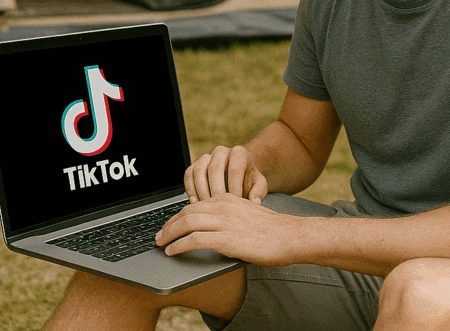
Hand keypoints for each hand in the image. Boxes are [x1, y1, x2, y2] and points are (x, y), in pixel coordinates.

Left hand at [155, 193, 299, 265]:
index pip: (195, 204)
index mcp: (228, 198)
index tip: (170, 225)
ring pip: (186, 223)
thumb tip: (215, 230)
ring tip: (161, 244)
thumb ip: (231, 217)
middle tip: (159, 235)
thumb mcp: (248, 215)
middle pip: (186, 212)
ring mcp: (224, 221)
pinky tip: (173, 251)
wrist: (291, 235)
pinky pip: (194, 239)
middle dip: (169, 224)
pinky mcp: (226, 238)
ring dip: (169, 234)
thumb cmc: (274, 230)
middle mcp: (224, 206)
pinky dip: (179, 245)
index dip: (178, 216)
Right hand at [184, 145, 267, 203]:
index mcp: (239, 153)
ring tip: (206, 206)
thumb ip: (259, 192)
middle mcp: (221, 152)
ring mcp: (206, 157)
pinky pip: (188, 174)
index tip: (235, 203)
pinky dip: (190, 189)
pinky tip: (195, 202)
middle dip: (216, 190)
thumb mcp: (259, 185)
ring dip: (201, 190)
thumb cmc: (248, 181)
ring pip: (199, 170)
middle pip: (215, 169)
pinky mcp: (195, 165)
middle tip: (218, 207)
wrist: (239, 175)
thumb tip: (254, 202)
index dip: (234, 187)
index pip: (235, 169)